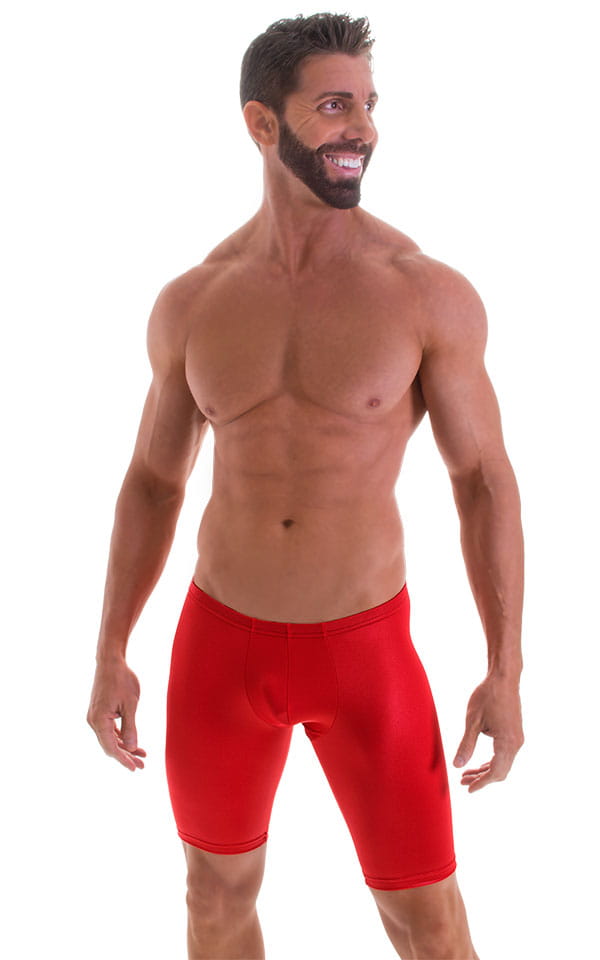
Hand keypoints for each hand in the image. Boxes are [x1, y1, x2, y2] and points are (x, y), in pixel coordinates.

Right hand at [87, 658, 146, 771]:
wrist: (111, 662)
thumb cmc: (122, 680)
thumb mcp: (131, 704)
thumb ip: (130, 727)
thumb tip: (132, 748)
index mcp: (99, 720)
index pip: (111, 747)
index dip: (123, 759)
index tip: (135, 768)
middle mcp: (93, 721)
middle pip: (109, 745)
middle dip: (126, 756)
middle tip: (142, 765)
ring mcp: (95, 717)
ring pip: (110, 738)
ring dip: (125, 747)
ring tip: (142, 756)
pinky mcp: (99, 712)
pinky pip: (109, 729)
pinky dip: (120, 736)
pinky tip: (132, 742)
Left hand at [453, 674, 523, 791]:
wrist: (504, 678)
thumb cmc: (487, 696)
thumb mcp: (472, 720)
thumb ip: (466, 744)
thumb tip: (457, 765)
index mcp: (507, 742)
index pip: (495, 772)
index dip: (481, 783)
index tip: (467, 789)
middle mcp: (516, 744)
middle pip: (501, 771)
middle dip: (482, 779)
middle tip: (462, 781)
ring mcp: (517, 739)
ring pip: (503, 764)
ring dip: (485, 771)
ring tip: (466, 774)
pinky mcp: (515, 734)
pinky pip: (505, 755)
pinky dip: (492, 762)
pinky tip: (479, 763)